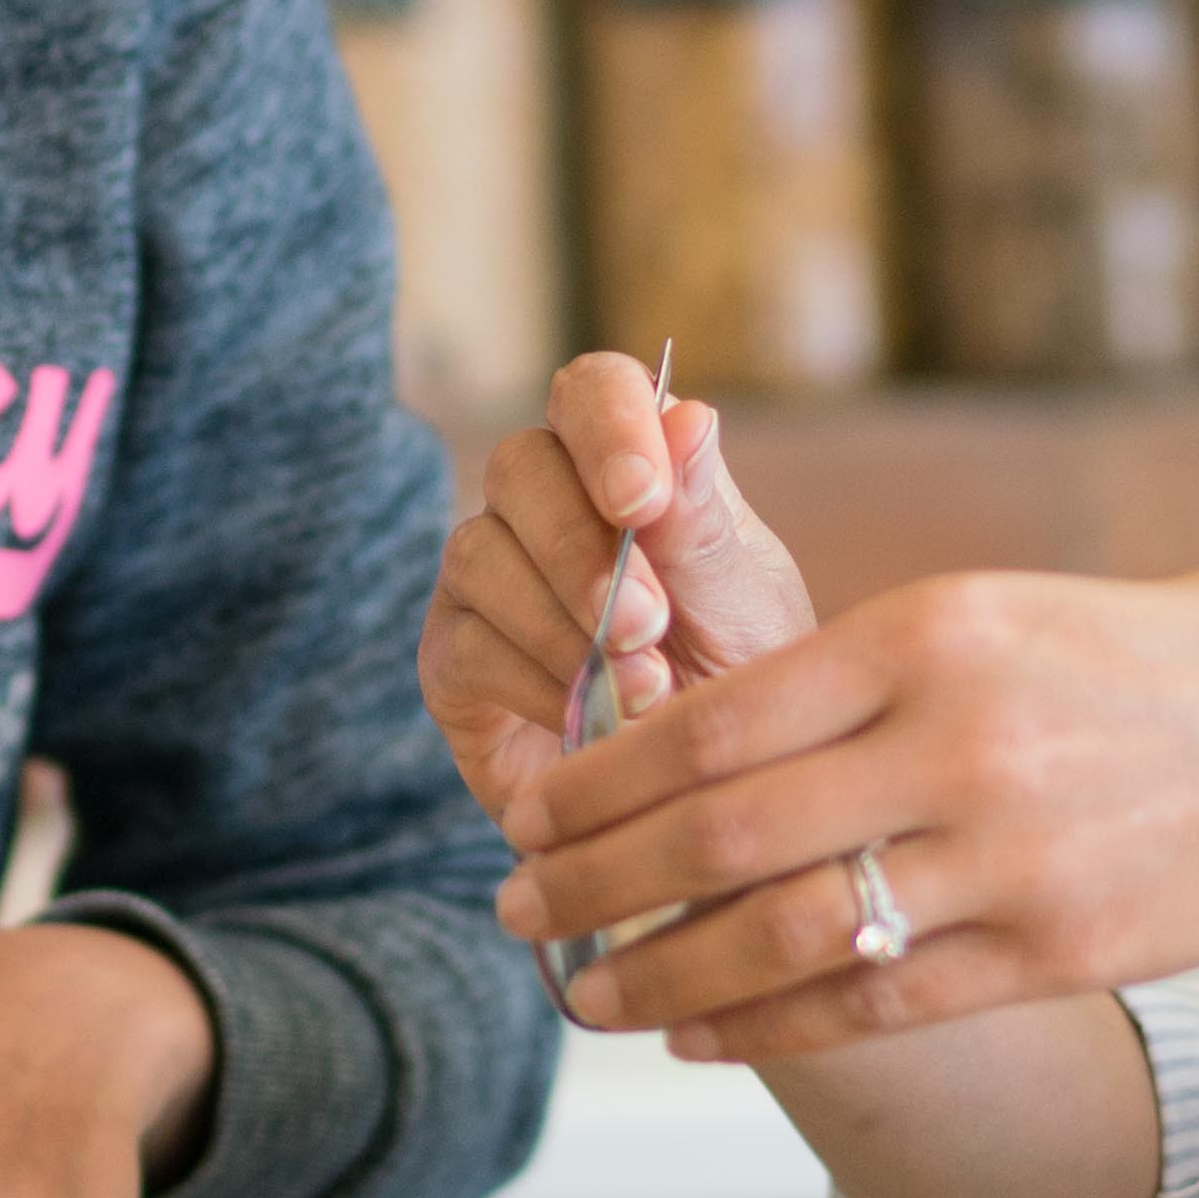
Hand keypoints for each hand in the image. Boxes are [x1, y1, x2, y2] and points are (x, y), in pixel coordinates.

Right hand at [418, 351, 817, 812]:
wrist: (708, 806)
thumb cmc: (739, 686)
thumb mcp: (746, 611)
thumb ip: (706, 525)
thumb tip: (691, 413)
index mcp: (628, 464)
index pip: (593, 392)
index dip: (608, 428)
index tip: (642, 500)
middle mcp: (543, 506)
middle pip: (520, 466)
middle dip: (583, 549)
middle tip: (651, 624)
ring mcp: (487, 581)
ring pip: (480, 554)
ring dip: (564, 623)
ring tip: (647, 689)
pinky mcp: (452, 661)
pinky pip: (467, 644)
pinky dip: (536, 682)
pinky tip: (593, 719)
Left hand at [489, 564, 1198, 1061]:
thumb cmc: (1123, 663)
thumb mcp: (981, 619)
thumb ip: (838, 680)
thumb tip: (672, 744)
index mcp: (924, 638)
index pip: (709, 721)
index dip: (595, 781)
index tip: (523, 811)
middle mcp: (956, 746)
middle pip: (721, 835)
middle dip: (596, 884)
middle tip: (515, 910)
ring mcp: (1008, 859)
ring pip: (787, 935)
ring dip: (663, 976)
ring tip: (586, 994)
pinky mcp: (1054, 952)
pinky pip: (878, 1002)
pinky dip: (772, 1024)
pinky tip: (703, 1032)